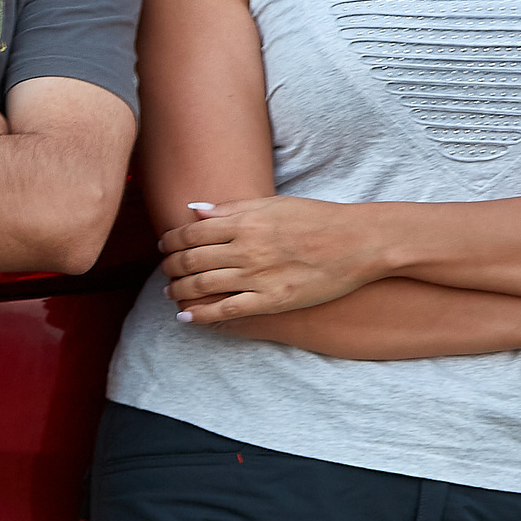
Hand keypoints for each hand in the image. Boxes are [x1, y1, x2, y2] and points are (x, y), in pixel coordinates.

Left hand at [160, 196, 388, 321]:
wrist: (357, 243)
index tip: (163, 246)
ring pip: (203, 285)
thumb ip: (232, 208)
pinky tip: (186, 317)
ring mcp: (258, 275)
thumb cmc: (316, 218)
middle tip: (165, 271)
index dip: (171, 240)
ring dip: (179, 291)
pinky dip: (201, 315)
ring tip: (170, 293)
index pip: (191, 232)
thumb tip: (194, 210)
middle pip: (191, 259)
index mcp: (245, 221)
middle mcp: (246, 248)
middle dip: (171, 267)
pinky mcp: (272, 300)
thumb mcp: (273, 203)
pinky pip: (227, 310)